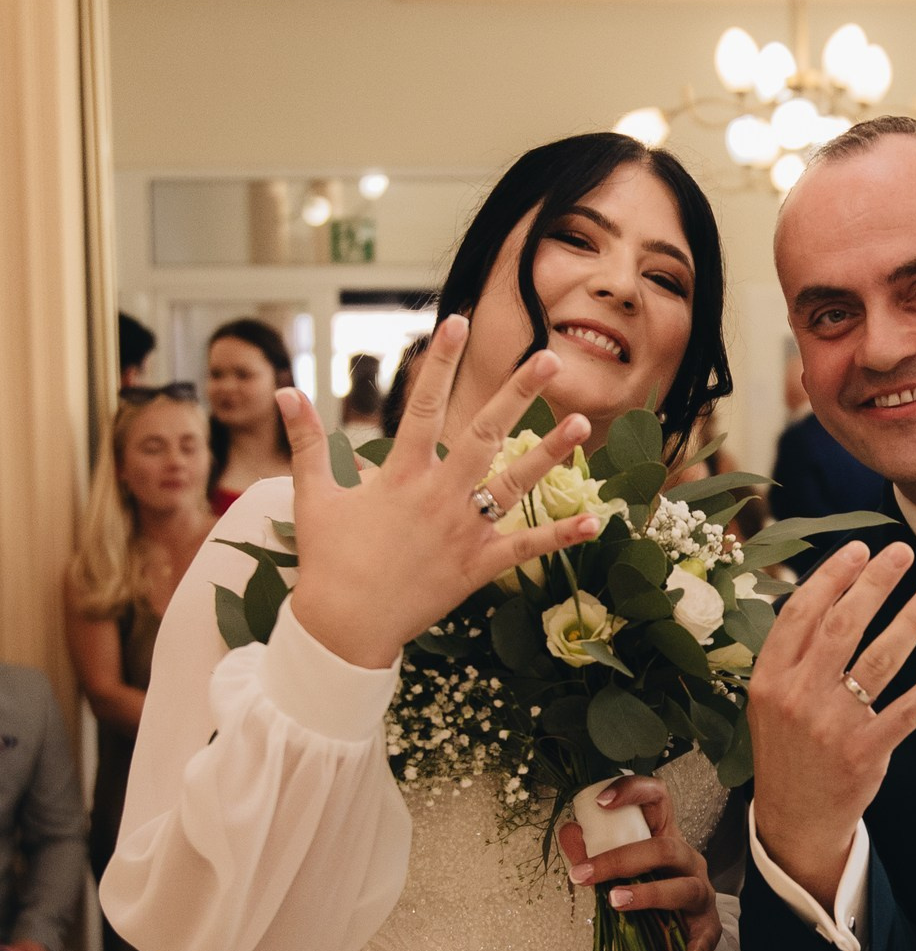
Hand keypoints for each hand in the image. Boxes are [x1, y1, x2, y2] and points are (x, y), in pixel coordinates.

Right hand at [284, 319, 597, 669]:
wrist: (343, 627)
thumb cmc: (327, 562)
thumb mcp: (312, 496)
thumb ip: (306, 441)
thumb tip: (285, 392)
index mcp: (400, 474)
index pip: (423, 405)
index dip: (441, 362)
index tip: (458, 323)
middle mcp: (438, 496)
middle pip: (484, 433)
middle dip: (517, 393)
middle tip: (548, 359)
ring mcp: (463, 531)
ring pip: (514, 484)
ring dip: (549, 453)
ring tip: (582, 422)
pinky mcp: (478, 567)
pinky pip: (525, 547)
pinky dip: (560, 536)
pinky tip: (595, 519)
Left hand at [557, 776, 721, 950]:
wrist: (681, 931)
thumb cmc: (647, 891)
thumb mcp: (619, 870)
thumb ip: (591, 851)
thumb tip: (569, 831)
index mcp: (665, 837)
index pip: (657, 798)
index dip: (632, 791)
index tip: (600, 802)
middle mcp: (687, 860)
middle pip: (664, 848)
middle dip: (621, 860)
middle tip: (584, 875)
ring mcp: (701, 893)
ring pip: (684, 888)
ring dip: (649, 895)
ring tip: (616, 903)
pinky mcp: (708, 928)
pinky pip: (706, 938)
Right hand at [748, 540, 915, 911]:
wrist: (794, 819)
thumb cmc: (788, 747)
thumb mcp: (770, 699)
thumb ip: (791, 652)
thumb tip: (827, 592)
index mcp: (769, 678)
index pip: (802, 613)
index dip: (832, 576)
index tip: (860, 548)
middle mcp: (799, 697)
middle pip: (843, 626)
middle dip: (876, 583)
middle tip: (903, 553)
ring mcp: (833, 725)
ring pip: (880, 659)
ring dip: (912, 620)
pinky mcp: (866, 751)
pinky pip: (909, 708)